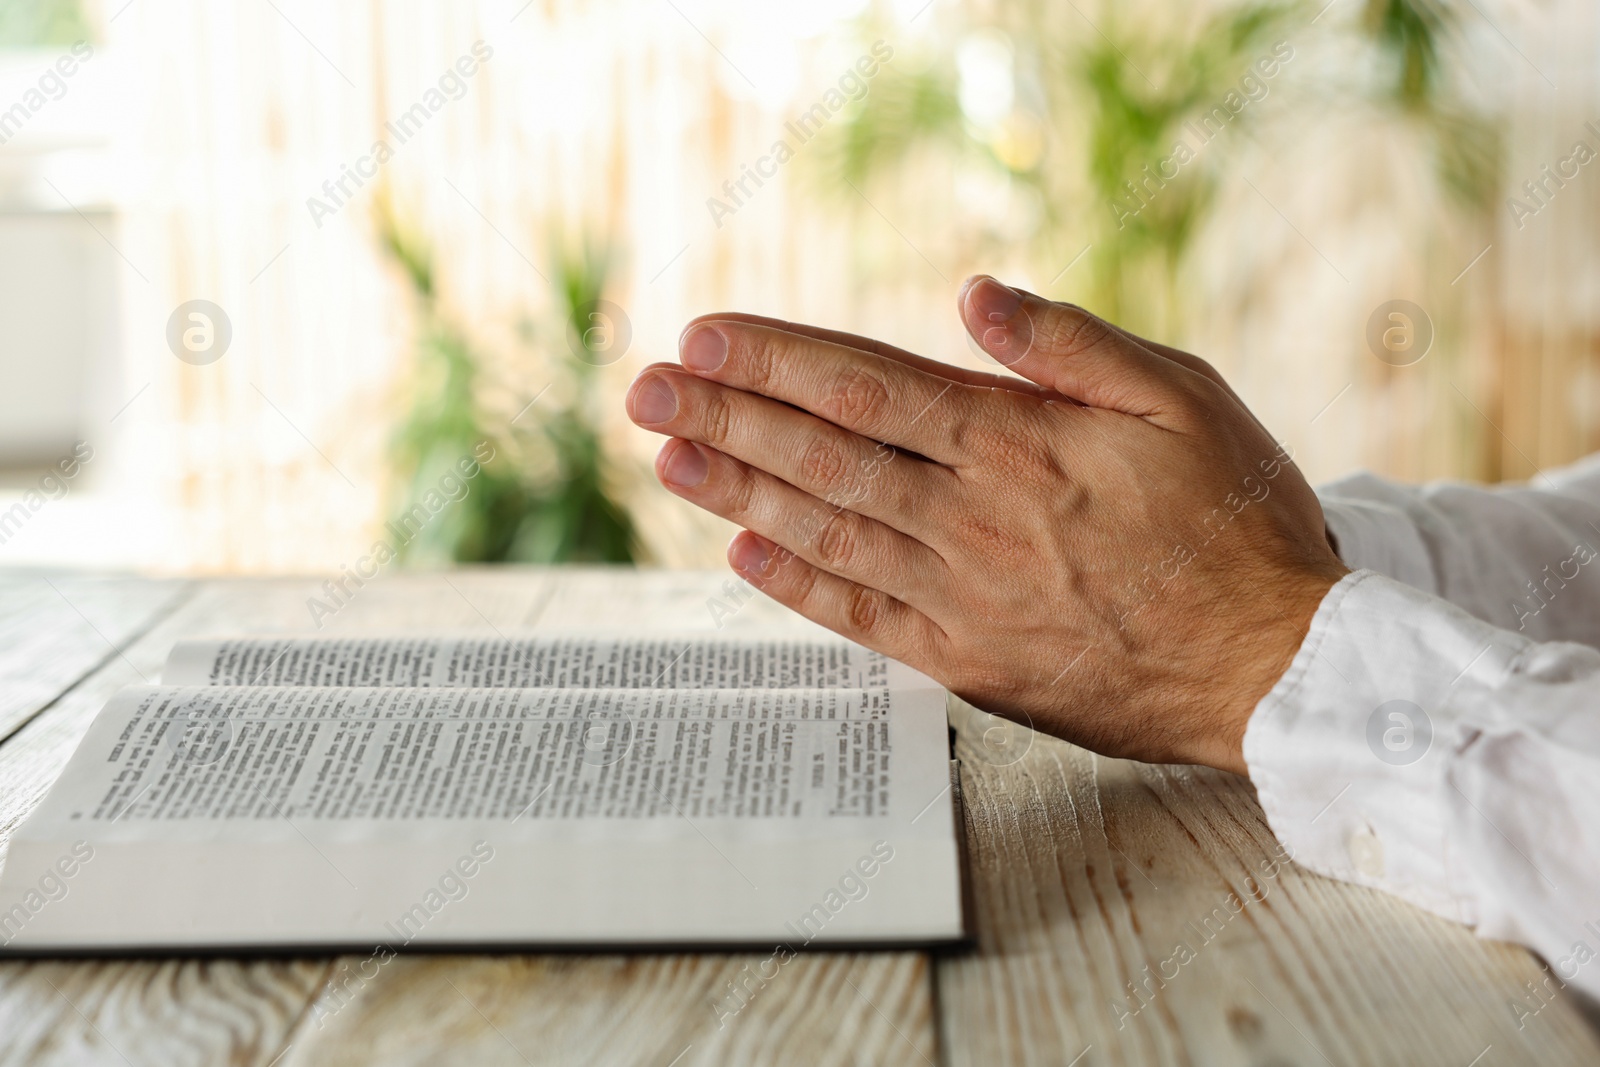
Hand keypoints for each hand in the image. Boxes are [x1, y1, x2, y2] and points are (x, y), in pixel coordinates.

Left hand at [624, 277, 1347, 774]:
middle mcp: (974, 520)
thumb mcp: (1182, 395)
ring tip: (668, 459)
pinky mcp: (969, 665)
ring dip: (736, 493)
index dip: (776, 360)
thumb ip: (1068, 344)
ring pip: (826, 533)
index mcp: (1019, 444)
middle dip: (725, 417)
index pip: (866, 387)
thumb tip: (973, 297)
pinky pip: (862, 619)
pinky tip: (743, 555)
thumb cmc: (1238, 521)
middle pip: (822, 457)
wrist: (1276, 667)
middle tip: (645, 391)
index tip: (705, 339)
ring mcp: (965, 599)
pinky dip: (797, 585)